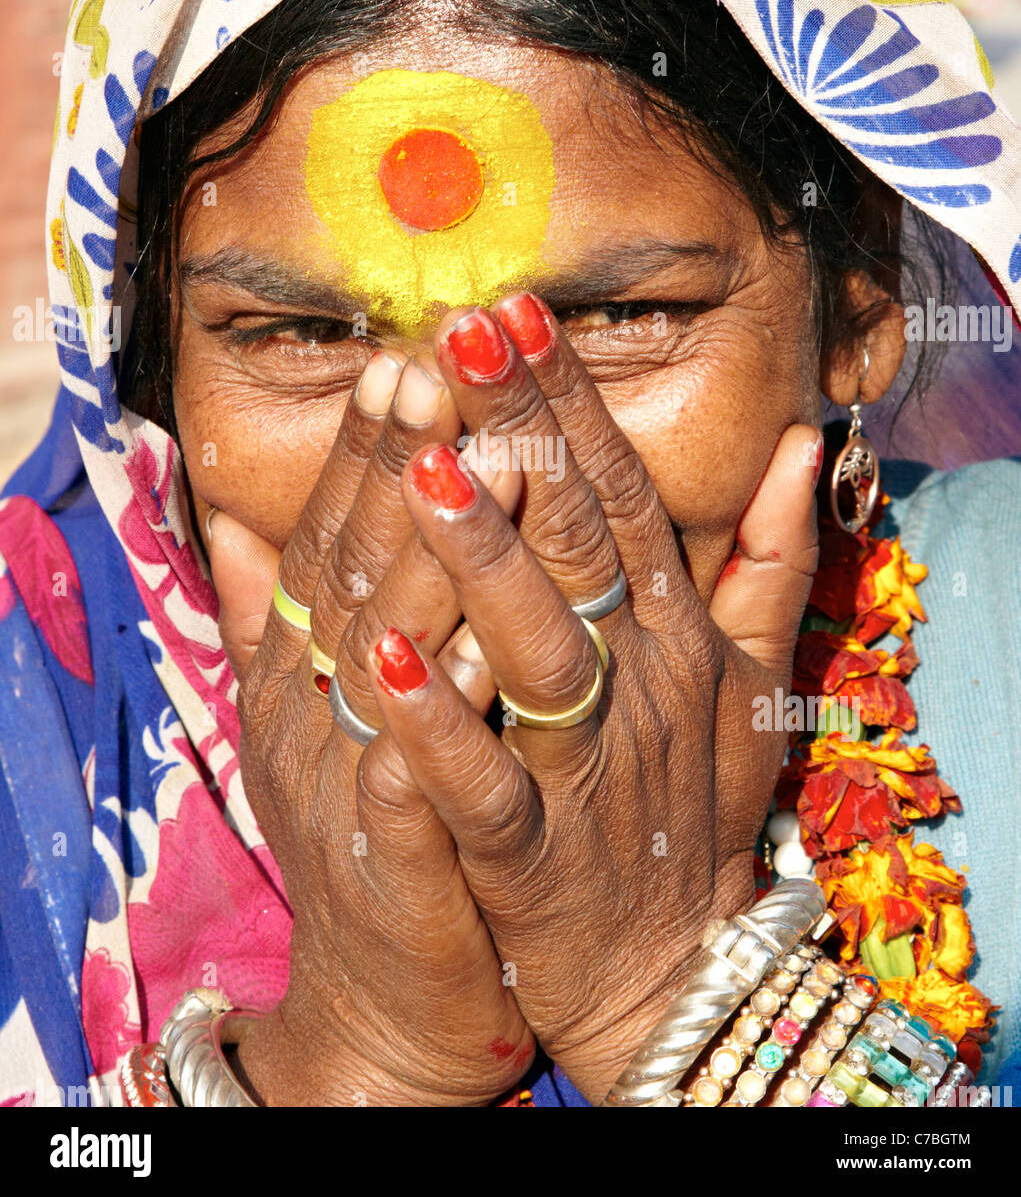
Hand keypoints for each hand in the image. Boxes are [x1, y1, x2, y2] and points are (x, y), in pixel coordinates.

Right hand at [207, 351, 534, 1104]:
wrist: (390, 991)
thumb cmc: (377, 827)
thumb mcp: (328, 708)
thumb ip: (291, 609)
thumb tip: (238, 507)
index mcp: (313, 666)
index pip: (337, 534)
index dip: (369, 445)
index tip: (409, 353)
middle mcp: (318, 710)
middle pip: (355, 571)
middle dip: (398, 464)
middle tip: (436, 363)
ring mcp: (350, 784)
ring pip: (381, 659)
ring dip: (424, 562)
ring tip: (476, 465)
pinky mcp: (392, 865)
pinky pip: (414, 782)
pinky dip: (434, 717)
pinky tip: (470, 651)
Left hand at [360, 297, 821, 1103]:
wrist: (672, 972)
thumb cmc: (694, 808)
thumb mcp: (753, 683)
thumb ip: (768, 559)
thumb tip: (800, 439)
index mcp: (675, 633)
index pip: (619, 493)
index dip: (568, 401)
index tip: (512, 312)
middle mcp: (637, 683)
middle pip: (577, 542)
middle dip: (521, 432)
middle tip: (461, 332)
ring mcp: (587, 768)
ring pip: (535, 647)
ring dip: (480, 555)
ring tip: (425, 462)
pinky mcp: (531, 855)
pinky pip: (481, 783)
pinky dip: (434, 721)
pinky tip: (373, 654)